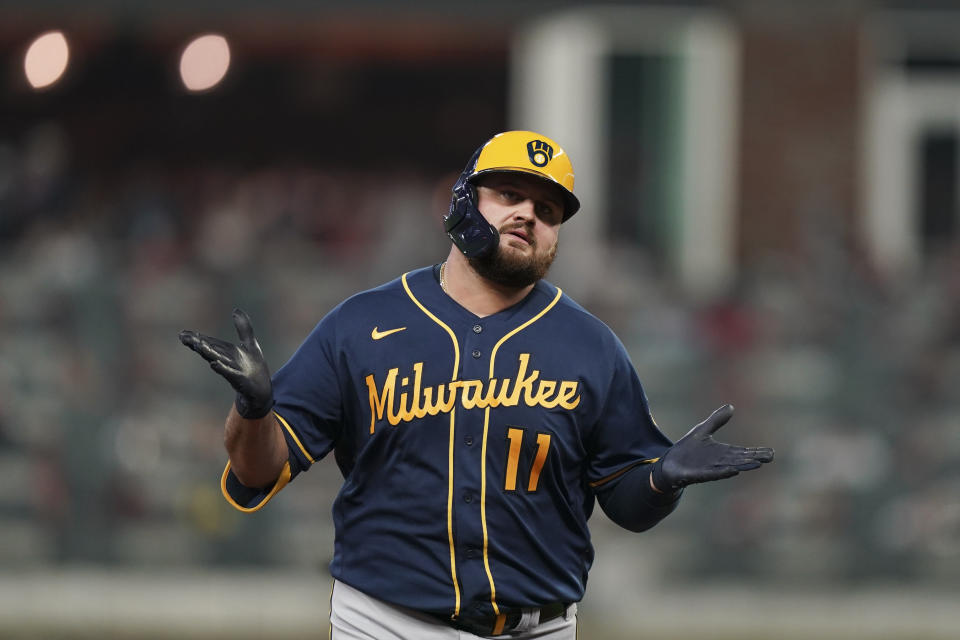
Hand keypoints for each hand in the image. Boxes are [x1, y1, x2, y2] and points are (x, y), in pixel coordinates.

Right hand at [179, 308, 273, 418]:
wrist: (262, 393)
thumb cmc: (253, 370)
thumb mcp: (250, 344)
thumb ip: (243, 328)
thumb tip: (236, 310)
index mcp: (227, 352)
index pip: (210, 342)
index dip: (197, 338)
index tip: (183, 333)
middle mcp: (227, 361)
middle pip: (210, 349)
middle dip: (197, 343)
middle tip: (182, 337)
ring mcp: (233, 370)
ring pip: (217, 359)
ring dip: (207, 352)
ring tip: (197, 345)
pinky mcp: (240, 380)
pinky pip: (230, 373)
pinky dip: (222, 368)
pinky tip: (213, 364)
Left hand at [651, 404, 773, 491]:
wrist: (669, 464)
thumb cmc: (688, 449)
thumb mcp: (703, 430)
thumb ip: (717, 420)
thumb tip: (731, 406)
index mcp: (722, 453)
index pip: (743, 452)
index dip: (756, 451)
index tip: (771, 452)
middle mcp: (719, 462)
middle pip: (740, 460)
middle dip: (754, 458)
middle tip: (770, 457)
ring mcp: (710, 469)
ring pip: (730, 467)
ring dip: (743, 466)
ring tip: (757, 464)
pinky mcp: (698, 475)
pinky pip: (712, 474)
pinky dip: (722, 472)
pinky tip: (733, 471)